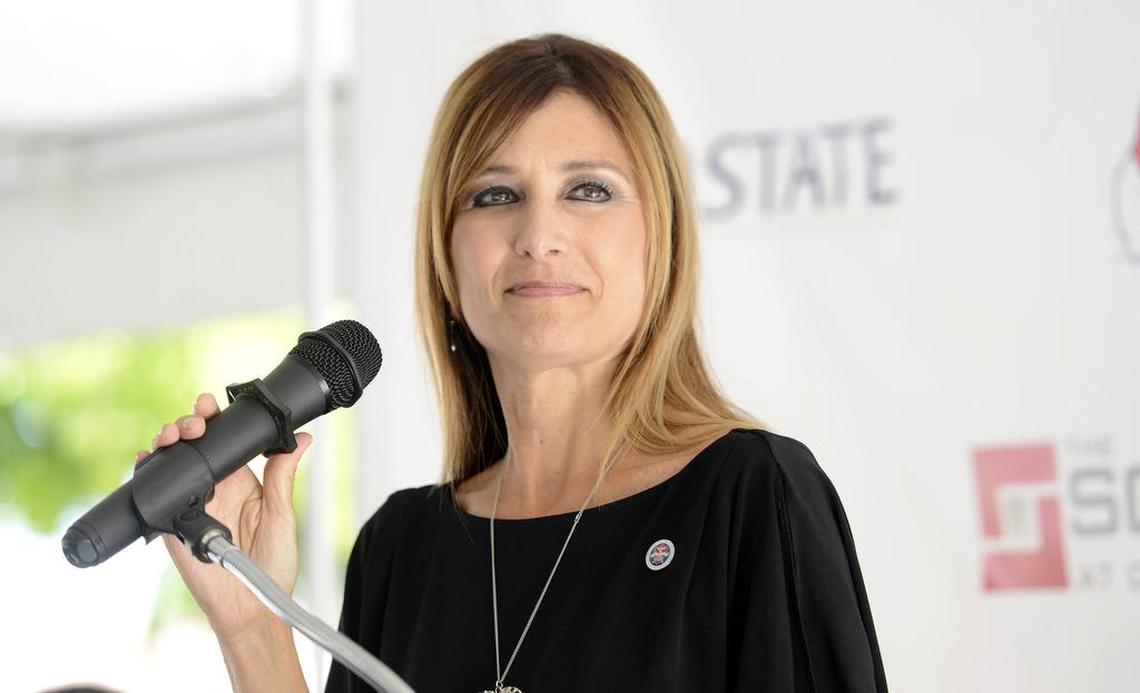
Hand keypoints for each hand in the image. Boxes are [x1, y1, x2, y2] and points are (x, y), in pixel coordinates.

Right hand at [137, 392, 311, 643]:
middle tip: (194, 423)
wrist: (251, 604)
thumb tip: (302, 438)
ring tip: (175, 435)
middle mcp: (213, 487)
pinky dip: (147, 473)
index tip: (211, 405)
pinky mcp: (172, 523)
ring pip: (170, 463)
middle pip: (192, 445)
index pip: (223, 441)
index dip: (213, 419)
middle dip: (187, 424)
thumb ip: (283, 475)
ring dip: (167, 442)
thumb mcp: (281, 514)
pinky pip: (154, 494)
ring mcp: (190, 503)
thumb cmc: (272, 563)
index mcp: (241, 480)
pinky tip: (148, 459)